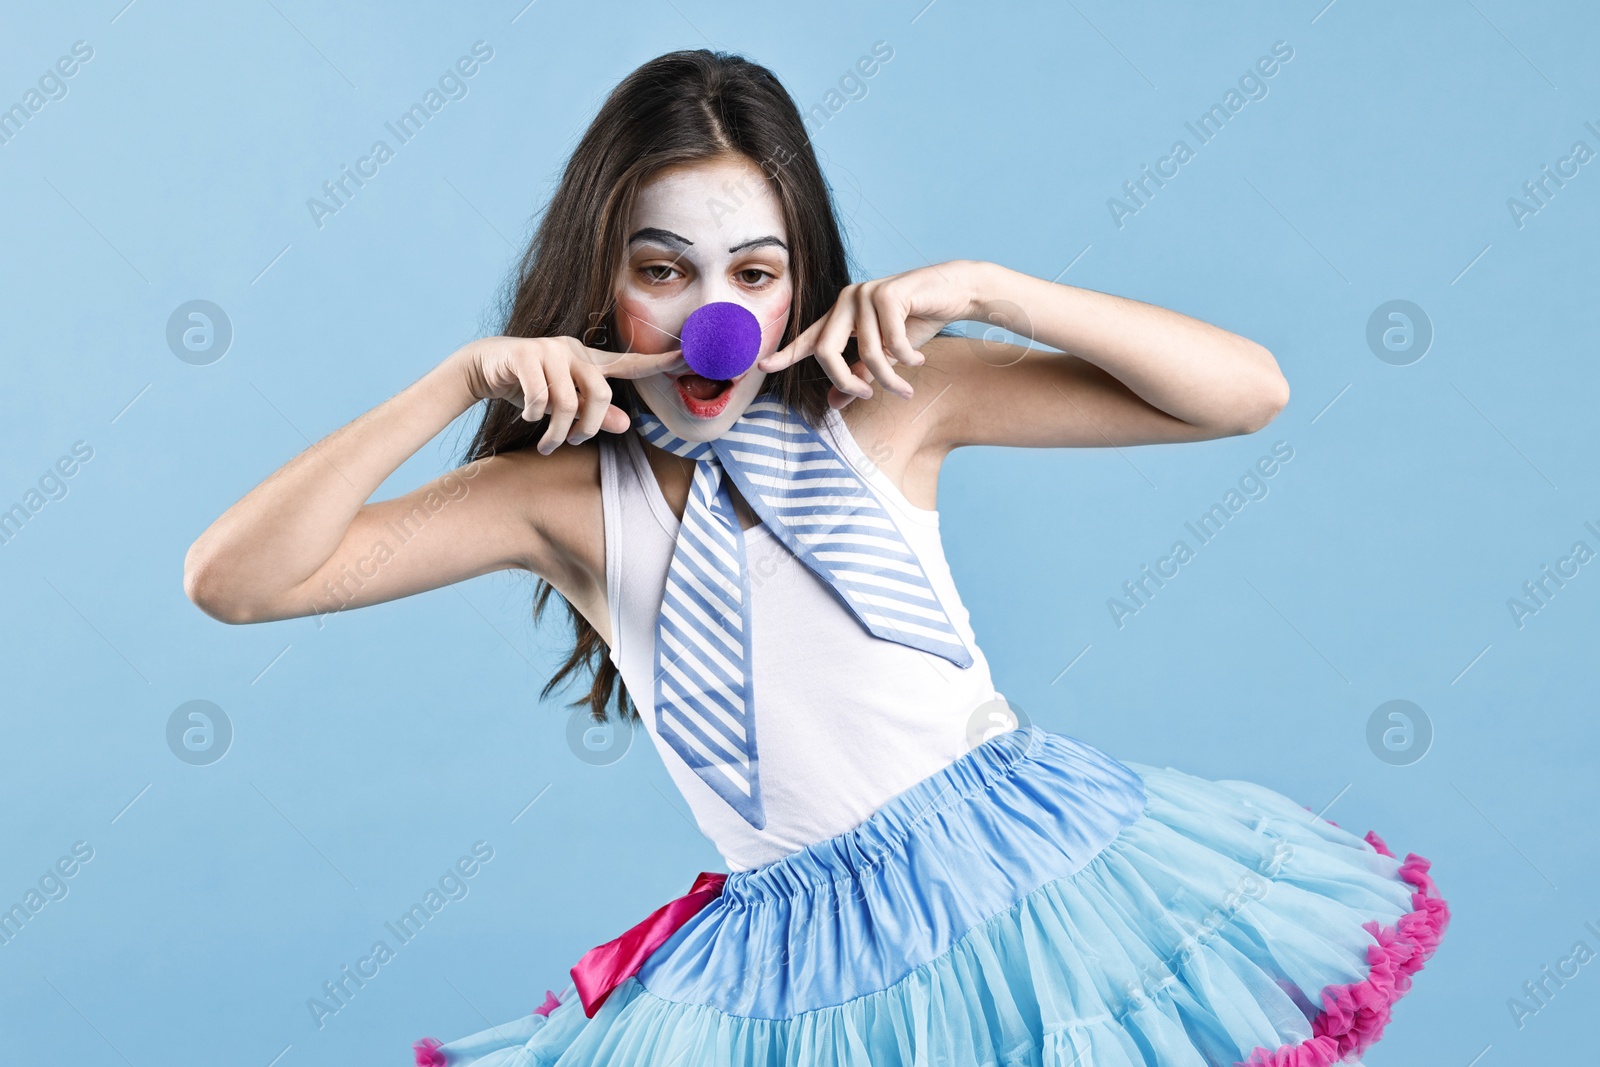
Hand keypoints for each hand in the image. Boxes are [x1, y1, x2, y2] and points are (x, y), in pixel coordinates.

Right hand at [452, 336, 685, 453]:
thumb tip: (626, 425)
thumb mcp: (565, 405)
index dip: (658, 361)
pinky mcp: (524, 354)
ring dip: (557, 431)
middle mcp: (573, 350)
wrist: (484, 367)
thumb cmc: (531, 387)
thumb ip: (595, 415)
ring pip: (566, 402)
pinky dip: (533, 415)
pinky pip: (538, 396)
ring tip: (547, 443)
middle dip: (588, 427)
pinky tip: (526, 417)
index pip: (629, 362)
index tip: (687, 354)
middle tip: (574, 442)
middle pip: (600, 394)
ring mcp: (549, 350)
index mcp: (588, 360)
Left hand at [758, 260, 989, 407]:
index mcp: (840, 314)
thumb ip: (858, 376)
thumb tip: (832, 405)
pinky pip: (892, 342)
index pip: (808, 338)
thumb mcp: (886, 355)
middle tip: (869, 396)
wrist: (954, 292)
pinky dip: (907, 358)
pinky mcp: (888, 293)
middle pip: (826, 352)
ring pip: (866, 352)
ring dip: (889, 378)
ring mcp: (865, 294)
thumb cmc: (918, 322)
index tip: (763, 367)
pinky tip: (919, 358)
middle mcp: (846, 300)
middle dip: (846, 382)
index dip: (785, 354)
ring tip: (906, 387)